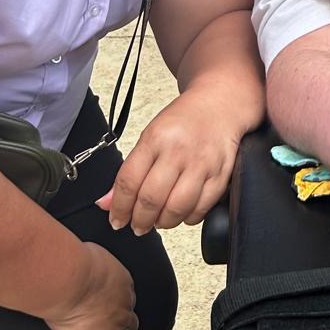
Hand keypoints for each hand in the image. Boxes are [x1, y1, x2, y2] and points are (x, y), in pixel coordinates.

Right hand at [44, 241, 137, 329]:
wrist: (69, 277)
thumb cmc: (73, 259)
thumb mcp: (89, 252)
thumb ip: (90, 259)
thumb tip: (79, 255)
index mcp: (122, 283)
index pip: (125, 296)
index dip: (118, 303)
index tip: (109, 305)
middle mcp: (123, 307)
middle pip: (132, 321)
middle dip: (126, 326)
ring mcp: (114, 329)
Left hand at [98, 89, 240, 235]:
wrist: (219, 104)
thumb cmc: (183, 121)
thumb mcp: (150, 137)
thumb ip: (130, 171)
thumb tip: (107, 202)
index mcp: (156, 138)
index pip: (129, 181)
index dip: (119, 207)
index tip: (117, 219)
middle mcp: (179, 151)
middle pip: (151, 199)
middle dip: (140, 221)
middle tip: (138, 226)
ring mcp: (202, 163)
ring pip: (177, 208)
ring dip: (163, 222)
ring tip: (159, 220)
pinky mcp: (221, 174)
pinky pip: (201, 209)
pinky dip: (188, 218)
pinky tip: (182, 213)